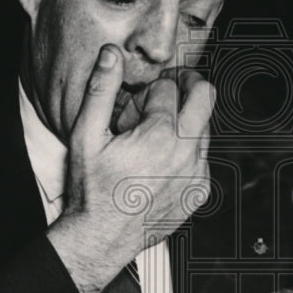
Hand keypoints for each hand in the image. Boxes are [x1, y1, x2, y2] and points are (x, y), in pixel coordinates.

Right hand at [47, 44, 214, 292]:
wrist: (101, 237)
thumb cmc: (92, 191)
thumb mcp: (85, 135)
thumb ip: (100, 90)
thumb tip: (111, 55)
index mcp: (160, 135)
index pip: (168, 87)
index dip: (149, 89)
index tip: (136, 101)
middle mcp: (185, 153)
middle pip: (205, 95)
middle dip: (187, 85)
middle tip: (168, 88)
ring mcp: (196, 173)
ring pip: (206, 126)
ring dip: (186, 120)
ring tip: (154, 134)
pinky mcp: (199, 191)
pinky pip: (204, 157)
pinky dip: (188, 150)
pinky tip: (161, 160)